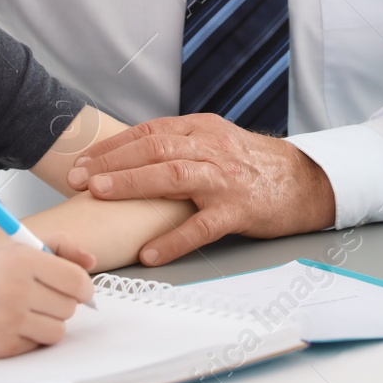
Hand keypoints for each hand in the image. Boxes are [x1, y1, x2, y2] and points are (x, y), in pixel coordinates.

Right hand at [0, 236, 95, 357]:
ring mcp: (9, 320)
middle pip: (69, 307)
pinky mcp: (1, 346)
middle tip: (41, 298)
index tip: (79, 290)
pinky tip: (9, 325)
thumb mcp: (15, 246)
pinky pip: (35, 346)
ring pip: (57, 330)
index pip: (77, 280)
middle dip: (61, 304)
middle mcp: (17, 289)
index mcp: (24, 260)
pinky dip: (28, 338)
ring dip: (48, 323)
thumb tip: (91, 262)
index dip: (83, 288)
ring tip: (26, 312)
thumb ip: (59, 246)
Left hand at [64, 113, 335, 265]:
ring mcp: (225, 179)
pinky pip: (202, 226)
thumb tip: (130, 158)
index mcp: (201, 130)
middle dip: (111, 161)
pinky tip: (151, 252)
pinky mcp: (239, 210)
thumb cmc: (253, 166)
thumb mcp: (216, 142)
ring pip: (173, 175)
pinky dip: (174, 239)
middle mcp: (211, 149)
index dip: (112, 145)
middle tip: (77, 177)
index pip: (148, 132)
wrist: (305, 181)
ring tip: (99, 193)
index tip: (81, 160)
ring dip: (133, 183)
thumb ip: (179, 145)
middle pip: (154, 148)